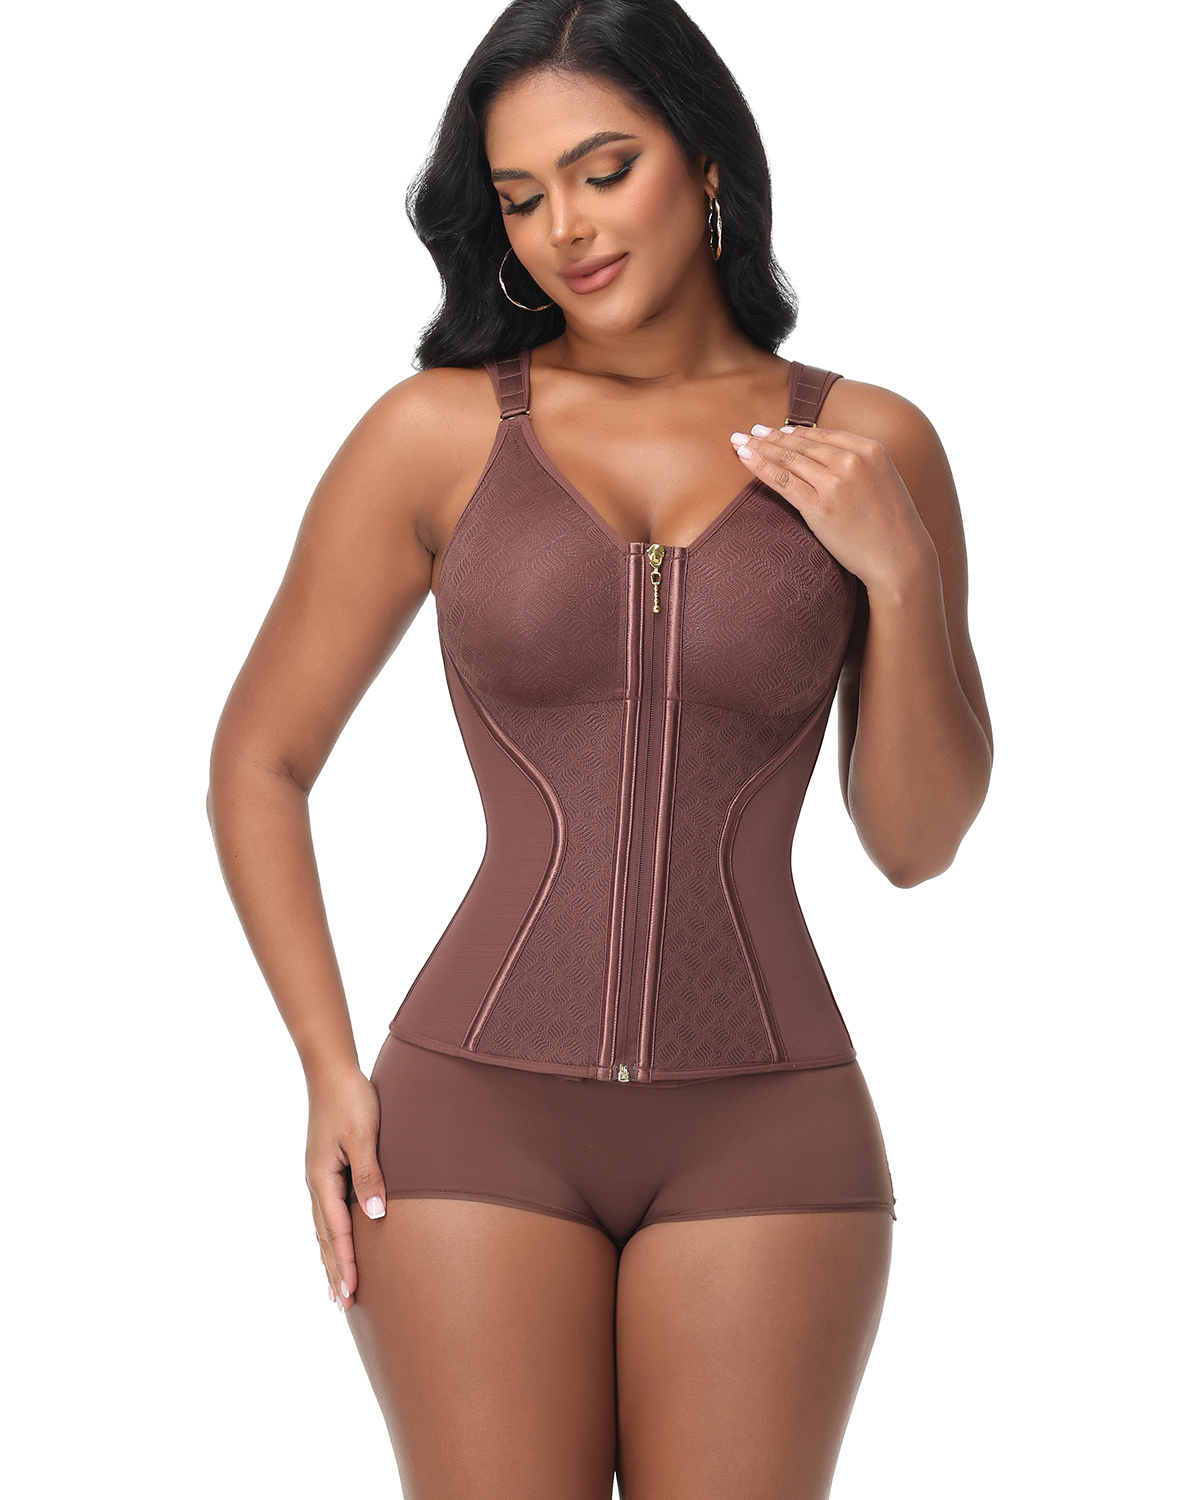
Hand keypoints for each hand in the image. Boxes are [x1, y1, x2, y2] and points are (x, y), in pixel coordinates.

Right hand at [305, 1065, 386, 1311]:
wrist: (332, 1069)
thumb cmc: (351, 1099)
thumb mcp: (363, 1136)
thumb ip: (369, 1175)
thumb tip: (374, 1216)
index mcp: (322, 1178)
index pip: (335, 1232)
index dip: (345, 1264)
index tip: (351, 1295)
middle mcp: (316, 1182)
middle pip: (324, 1236)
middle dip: (334, 1270)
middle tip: (343, 1306)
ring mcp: (318, 1175)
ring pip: (323, 1226)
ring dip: (330, 1257)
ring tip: (337, 1286)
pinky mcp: (325, 1167)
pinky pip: (327, 1211)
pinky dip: (331, 1234)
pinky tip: (336, 1241)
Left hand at [730, 422, 934, 595]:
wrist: (900, 558)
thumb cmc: (892, 527)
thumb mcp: (883, 482)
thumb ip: (860, 466)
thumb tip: (831, 460)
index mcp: (871, 449)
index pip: (823, 435)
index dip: (795, 432)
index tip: (776, 430)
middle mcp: (852, 459)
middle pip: (802, 443)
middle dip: (771, 436)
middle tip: (748, 432)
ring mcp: (834, 482)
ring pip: (788, 458)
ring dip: (759, 447)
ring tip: (739, 442)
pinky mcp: (819, 505)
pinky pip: (782, 480)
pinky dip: (759, 466)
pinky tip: (744, 458)